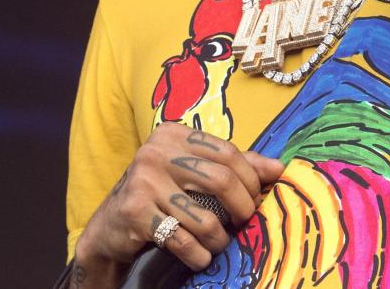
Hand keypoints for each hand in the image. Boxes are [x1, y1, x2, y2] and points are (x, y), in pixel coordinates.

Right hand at [75, 122, 284, 275]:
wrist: (110, 226)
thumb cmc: (160, 195)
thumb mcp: (192, 172)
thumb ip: (234, 166)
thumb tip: (279, 168)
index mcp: (174, 134)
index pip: (228, 152)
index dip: (251, 179)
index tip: (256, 199)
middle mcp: (156, 151)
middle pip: (221, 180)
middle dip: (242, 208)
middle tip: (244, 223)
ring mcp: (143, 180)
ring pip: (204, 217)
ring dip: (219, 239)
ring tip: (219, 243)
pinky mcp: (135, 212)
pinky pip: (183, 240)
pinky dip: (199, 254)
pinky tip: (201, 256)